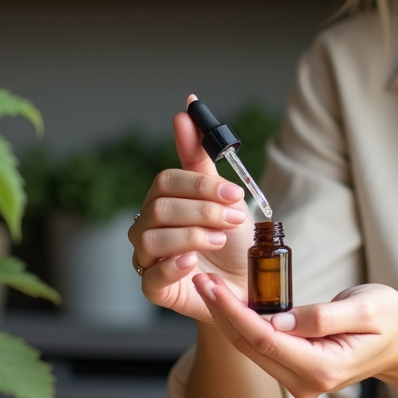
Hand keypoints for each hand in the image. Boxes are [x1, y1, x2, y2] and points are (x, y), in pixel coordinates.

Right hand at [129, 94, 252, 322]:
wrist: (250, 284)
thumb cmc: (234, 240)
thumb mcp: (224, 195)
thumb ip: (200, 155)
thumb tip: (187, 108)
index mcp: (163, 200)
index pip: (166, 181)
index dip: (200, 185)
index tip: (234, 193)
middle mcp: (148, 227)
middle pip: (160, 208)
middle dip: (203, 211)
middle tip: (233, 219)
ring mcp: (147, 259)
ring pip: (151, 239)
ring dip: (192, 236)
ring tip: (219, 240)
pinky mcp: (155, 289)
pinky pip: (151, 277)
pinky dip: (172, 266)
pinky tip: (193, 262)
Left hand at [194, 274, 397, 397]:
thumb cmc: (388, 319)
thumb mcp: (367, 309)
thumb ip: (323, 317)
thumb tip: (278, 320)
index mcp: (324, 369)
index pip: (266, 340)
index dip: (236, 313)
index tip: (214, 286)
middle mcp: (306, 384)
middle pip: (251, 347)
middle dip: (223, 313)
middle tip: (200, 279)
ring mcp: (298, 382)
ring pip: (251, 350)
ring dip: (228, 318)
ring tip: (209, 286)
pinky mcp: (294, 372)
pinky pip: (261, 348)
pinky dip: (242, 324)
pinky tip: (228, 302)